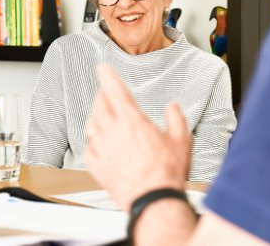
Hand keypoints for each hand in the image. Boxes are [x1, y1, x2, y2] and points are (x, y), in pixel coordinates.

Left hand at [85, 65, 191, 211]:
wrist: (152, 200)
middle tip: (107, 95)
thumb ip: (176, 119)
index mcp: (132, 121)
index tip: (102, 68)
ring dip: (96, 117)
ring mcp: (101, 149)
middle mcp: (112, 131)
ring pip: (90, 124)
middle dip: (103, 96)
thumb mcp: (181, 140)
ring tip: (103, 118)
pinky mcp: (96, 166)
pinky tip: (100, 144)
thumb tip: (173, 108)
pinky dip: (93, 141)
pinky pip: (88, 147)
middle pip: (99, 105)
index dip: (107, 76)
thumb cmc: (166, 173)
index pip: (114, 90)